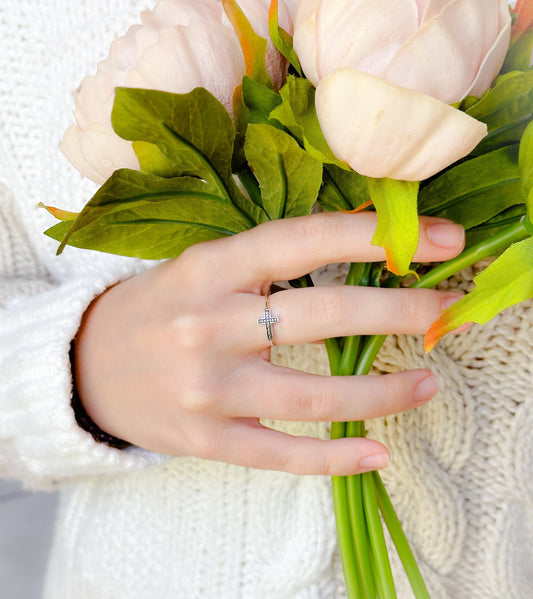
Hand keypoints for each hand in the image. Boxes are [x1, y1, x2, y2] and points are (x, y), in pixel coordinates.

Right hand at [74, 212, 464, 474]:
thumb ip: (267, 263)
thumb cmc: (155, 309)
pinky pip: (280, 454)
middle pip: (322, 316)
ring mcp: (208, 390)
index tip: (437, 240)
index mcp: (207, 269)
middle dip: (397, 310)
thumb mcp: (200, 269)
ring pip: (313, 396)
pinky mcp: (207, 439)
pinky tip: (376, 454)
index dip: (372, 237)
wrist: (83, 366)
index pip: (301, 241)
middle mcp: (207, 326)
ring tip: (426, 382)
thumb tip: (356, 246)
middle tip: (444, 312)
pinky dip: (334, 459)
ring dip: (382, 393)